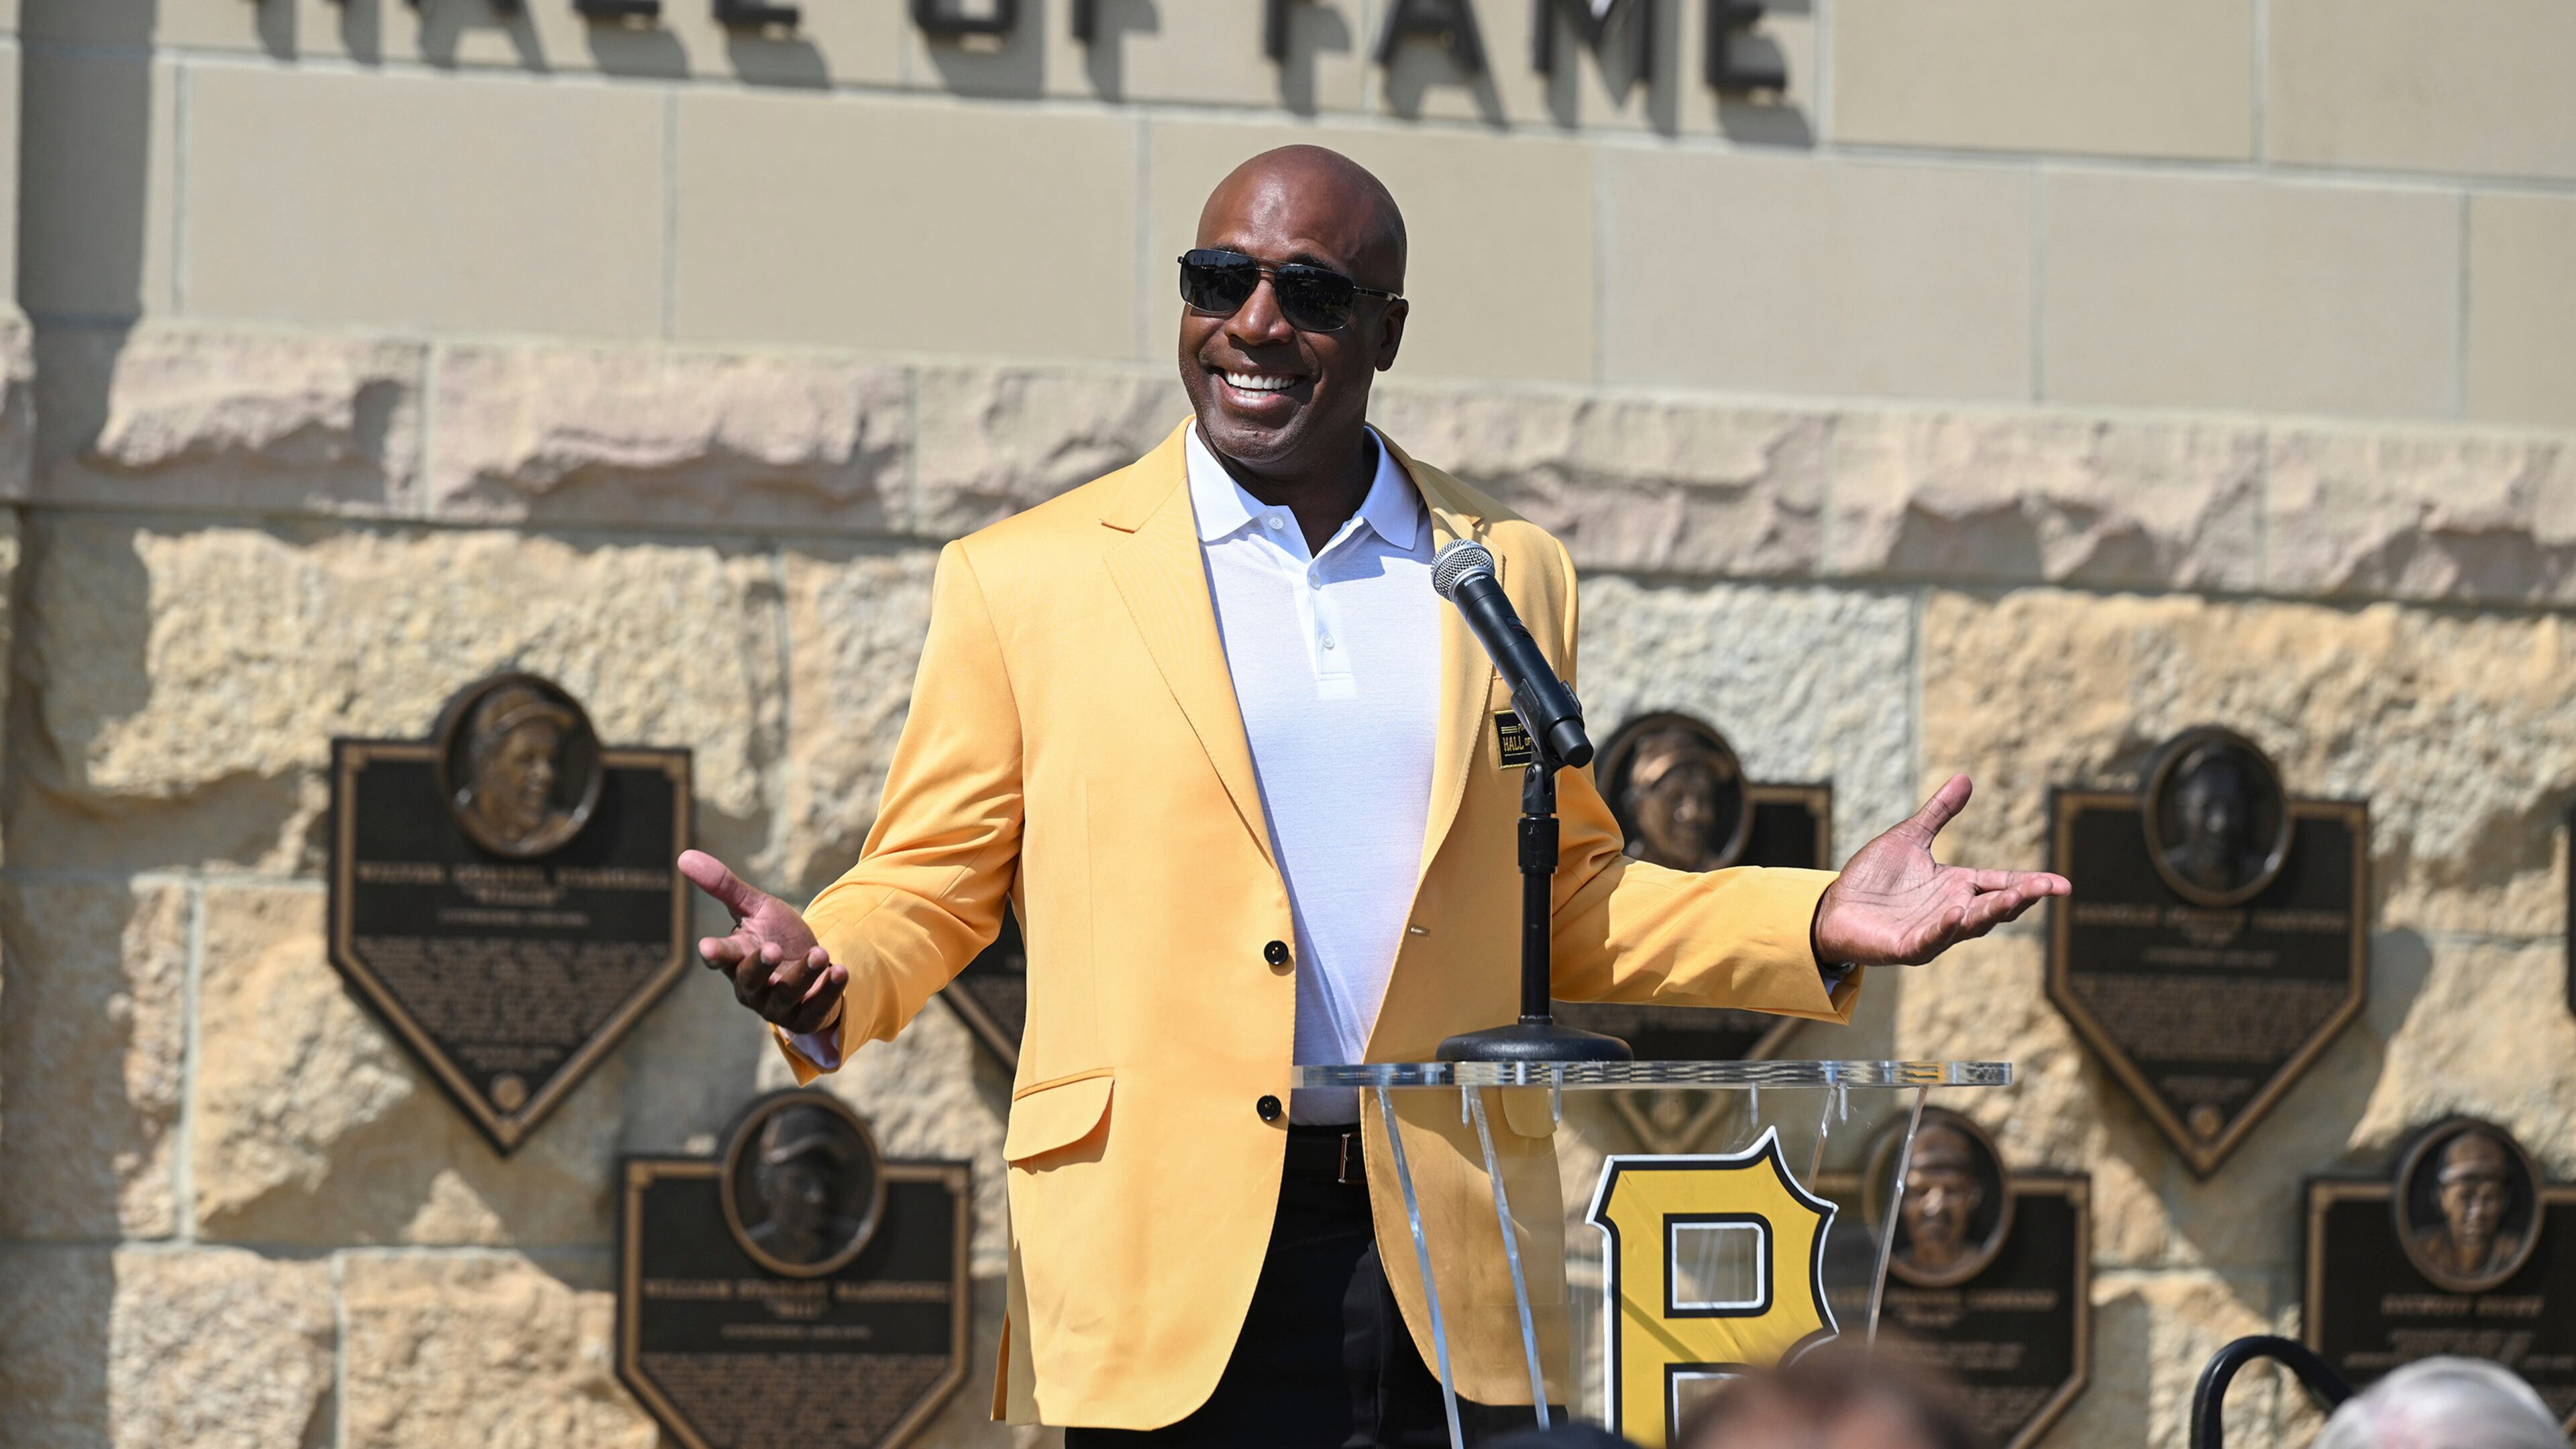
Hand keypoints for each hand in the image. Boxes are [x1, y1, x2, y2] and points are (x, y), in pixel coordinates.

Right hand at [678, 850, 848, 1035]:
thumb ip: (724, 886)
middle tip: (772, 949)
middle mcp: (752, 987)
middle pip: (750, 980)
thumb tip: (683, 855)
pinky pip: (816, 1008)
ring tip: (819, 953)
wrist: (813, 965)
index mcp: (735, 959)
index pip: (721, 957)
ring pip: (785, 994)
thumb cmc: (776, 935)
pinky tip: (840, 971)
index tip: (707, 946)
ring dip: (803, 974)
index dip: (715, 952)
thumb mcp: (755, 907)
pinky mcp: (806, 1017)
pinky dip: (829, 990)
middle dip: (760, 965)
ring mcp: (778, 1005)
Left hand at [1811, 775, 2068, 967]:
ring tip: (2016, 897)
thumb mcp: (1909, 837)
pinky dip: (1944, 927)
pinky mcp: (1907, 946)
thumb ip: (1939, 812)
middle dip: (2022, 897)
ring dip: (1993, 912)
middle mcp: (1951, 911)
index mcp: (1956, 887)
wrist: (1833, 906)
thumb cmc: (1873, 877)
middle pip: (1995, 906)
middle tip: (2050, 888)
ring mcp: (1932, 931)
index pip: (2000, 884)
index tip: (2061, 883)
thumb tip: (1966, 778)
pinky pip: (1930, 939)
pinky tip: (1955, 913)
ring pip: (1970, 924)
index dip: (2030, 884)